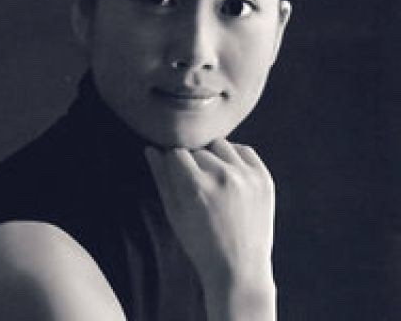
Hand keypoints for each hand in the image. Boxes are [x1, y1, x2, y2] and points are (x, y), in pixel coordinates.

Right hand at [145, 140, 275, 318]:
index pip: (176, 152)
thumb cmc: (199, 243)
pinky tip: (229, 173)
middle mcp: (223, 177)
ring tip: (212, 177)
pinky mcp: (264, 179)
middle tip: (195, 183)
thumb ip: (161, 178)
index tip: (174, 173)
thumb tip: (150, 149)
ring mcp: (246, 177)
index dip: (172, 161)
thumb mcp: (173, 213)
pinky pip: (244, 150)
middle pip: (198, 149)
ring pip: (220, 145)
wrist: (240, 269)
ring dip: (212, 156)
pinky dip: (234, 157)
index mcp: (197, 187)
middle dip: (193, 162)